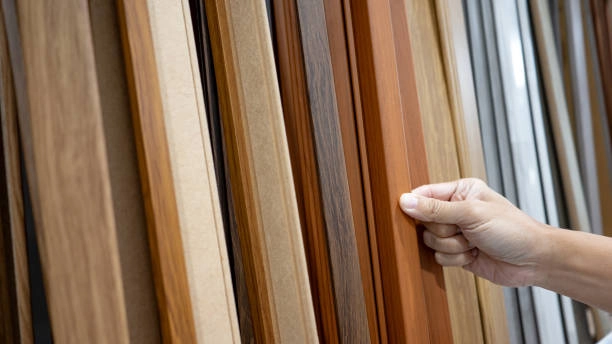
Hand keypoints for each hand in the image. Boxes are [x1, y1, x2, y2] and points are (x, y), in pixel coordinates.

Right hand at [399, 178, 546, 286]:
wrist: (534, 261)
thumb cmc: (512, 230)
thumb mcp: (471, 214)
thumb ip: (436, 208)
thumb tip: (405, 201)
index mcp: (460, 191)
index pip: (424, 194)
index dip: (416, 205)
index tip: (412, 214)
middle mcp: (456, 210)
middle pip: (425, 222)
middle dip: (444, 231)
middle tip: (465, 230)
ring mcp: (457, 232)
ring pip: (431, 242)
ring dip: (452, 247)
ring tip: (474, 243)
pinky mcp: (458, 253)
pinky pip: (439, 257)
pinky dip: (456, 259)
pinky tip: (475, 255)